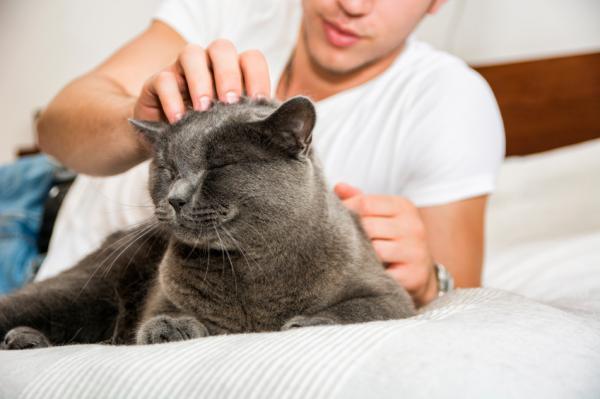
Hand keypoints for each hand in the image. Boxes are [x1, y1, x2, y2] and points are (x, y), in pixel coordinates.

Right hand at [133, 40, 270, 123]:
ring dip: (200, 80)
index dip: (258, 76)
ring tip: (204, 109)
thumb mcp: (232, 127)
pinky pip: (163, 79)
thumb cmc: (208, 132)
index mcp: (234, 71)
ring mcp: (182, 70)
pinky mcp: (157, 82)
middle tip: (230, 103)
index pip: (251, 59)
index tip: (258, 102)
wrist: (168, 141)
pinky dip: (172, 98)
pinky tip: (179, 119)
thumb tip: (279, 127)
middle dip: (228, 74)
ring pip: (191, 54)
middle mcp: (209, 64)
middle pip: (222, 49)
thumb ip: (251, 120)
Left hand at [334, 183, 437, 306]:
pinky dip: (371, 273)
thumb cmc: (392, 238)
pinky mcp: (413, 274)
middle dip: (352, 234)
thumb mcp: (380, 215)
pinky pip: (382, 272)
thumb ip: (359, 200)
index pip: (365, 203)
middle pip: (367, 226)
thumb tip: (338, 187)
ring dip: (361, 254)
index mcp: (403, 206)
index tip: (335, 219)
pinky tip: (367, 272)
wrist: (419, 272)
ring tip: (356, 256)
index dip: (345, 210)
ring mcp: (415, 250)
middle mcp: (413, 226)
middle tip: (341, 241)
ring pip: (374, 249)